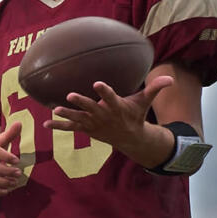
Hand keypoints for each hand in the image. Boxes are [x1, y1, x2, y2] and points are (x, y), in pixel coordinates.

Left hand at [47, 76, 172, 150]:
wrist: (129, 138)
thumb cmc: (135, 115)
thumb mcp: (144, 102)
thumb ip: (154, 88)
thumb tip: (170, 79)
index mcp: (117, 107)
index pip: (110, 97)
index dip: (104, 91)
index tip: (97, 82)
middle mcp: (103, 116)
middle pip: (91, 108)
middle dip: (81, 102)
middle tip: (70, 95)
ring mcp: (93, 123)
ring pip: (78, 118)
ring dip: (66, 115)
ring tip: (54, 110)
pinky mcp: (86, 128)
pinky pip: (70, 128)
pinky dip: (58, 126)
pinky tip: (46, 124)